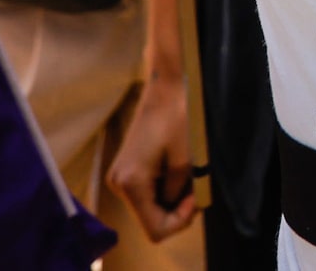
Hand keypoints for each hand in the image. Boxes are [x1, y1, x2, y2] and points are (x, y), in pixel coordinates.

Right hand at [109, 69, 198, 241]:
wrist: (165, 86)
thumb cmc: (179, 116)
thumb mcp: (186, 159)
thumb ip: (180, 190)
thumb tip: (178, 208)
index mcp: (131, 183)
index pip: (154, 229)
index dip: (179, 221)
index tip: (195, 198)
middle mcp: (119, 184)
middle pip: (150, 220)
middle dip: (176, 211)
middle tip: (196, 189)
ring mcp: (119, 177)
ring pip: (149, 207)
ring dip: (171, 199)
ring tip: (189, 177)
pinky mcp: (126, 169)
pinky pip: (146, 193)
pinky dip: (164, 189)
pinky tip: (177, 172)